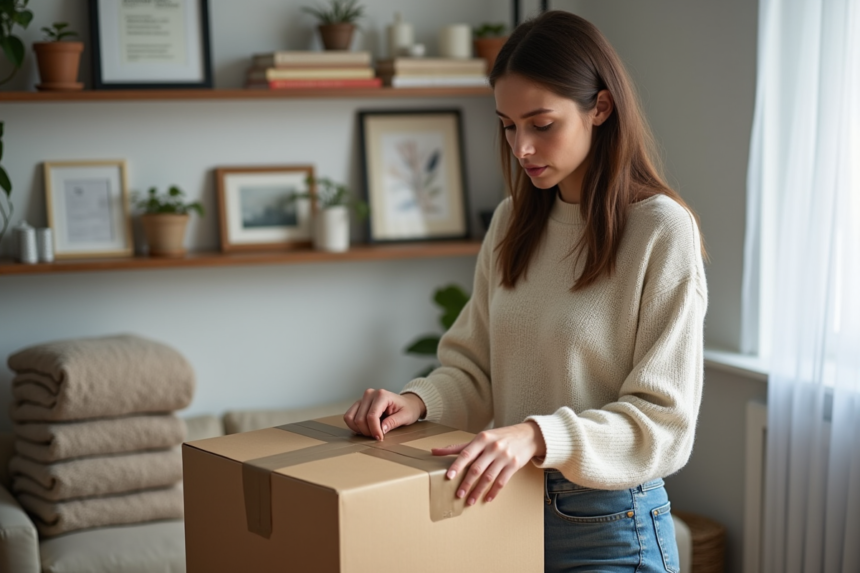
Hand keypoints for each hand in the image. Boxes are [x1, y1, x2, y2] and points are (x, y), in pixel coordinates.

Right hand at [343, 389, 426, 439]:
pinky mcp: (358, 403)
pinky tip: (366, 428)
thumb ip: (393, 422)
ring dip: (360, 429)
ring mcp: (362, 398)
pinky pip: (349, 417)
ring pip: (351, 418)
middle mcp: (370, 394)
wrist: (407, 403)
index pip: (371, 416)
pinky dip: (354, 426)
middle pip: (360, 419)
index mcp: (382, 395)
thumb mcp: (406, 416)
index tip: (380, 438)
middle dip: (368, 431)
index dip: (374, 430)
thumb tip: (381, 429)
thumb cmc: (407, 409)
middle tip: (378, 435)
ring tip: (372, 431)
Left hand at [431, 421, 545, 505]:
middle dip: (466, 483)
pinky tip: (487, 498)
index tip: (449, 477)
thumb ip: (458, 447)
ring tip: (470, 501)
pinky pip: (502, 481)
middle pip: (477, 468)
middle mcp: (493, 447)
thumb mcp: (481, 438)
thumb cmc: (499, 437)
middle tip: (458, 495)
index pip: (466, 453)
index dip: (457, 465)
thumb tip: (434, 451)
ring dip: (478, 491)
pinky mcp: (514, 465)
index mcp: (482, 439)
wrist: (527, 435)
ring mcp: (504, 457)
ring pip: (488, 477)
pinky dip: (494, 491)